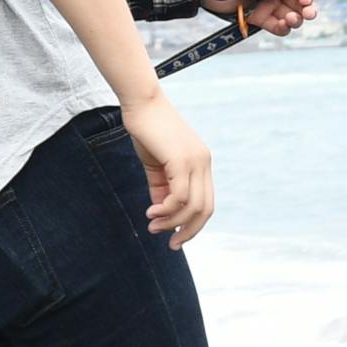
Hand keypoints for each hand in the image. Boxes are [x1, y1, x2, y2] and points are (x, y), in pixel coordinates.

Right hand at [119, 92, 212, 245]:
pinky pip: (179, 196)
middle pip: (205, 209)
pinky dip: (166, 210)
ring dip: (172, 222)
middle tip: (170, 244)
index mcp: (201, 164)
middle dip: (188, 231)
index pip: (206, 203)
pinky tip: (151, 212)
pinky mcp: (182, 160)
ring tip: (152, 225)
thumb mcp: (156, 166)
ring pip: (193, 206)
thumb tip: (161, 216)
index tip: (174, 237)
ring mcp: (196, 161)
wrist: (141, 103)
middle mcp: (204, 163)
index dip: (192, 224)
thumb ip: (161, 189)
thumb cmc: (146, 131)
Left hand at [202, 0, 319, 36]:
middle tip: (307, 12)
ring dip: (297, 20)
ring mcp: (268, 5)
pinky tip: (283, 24)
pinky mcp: (258, 19)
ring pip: (292, 17)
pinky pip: (277, 27)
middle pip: (301, 4)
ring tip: (291, 18)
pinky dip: (284, 28)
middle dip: (308, 10)